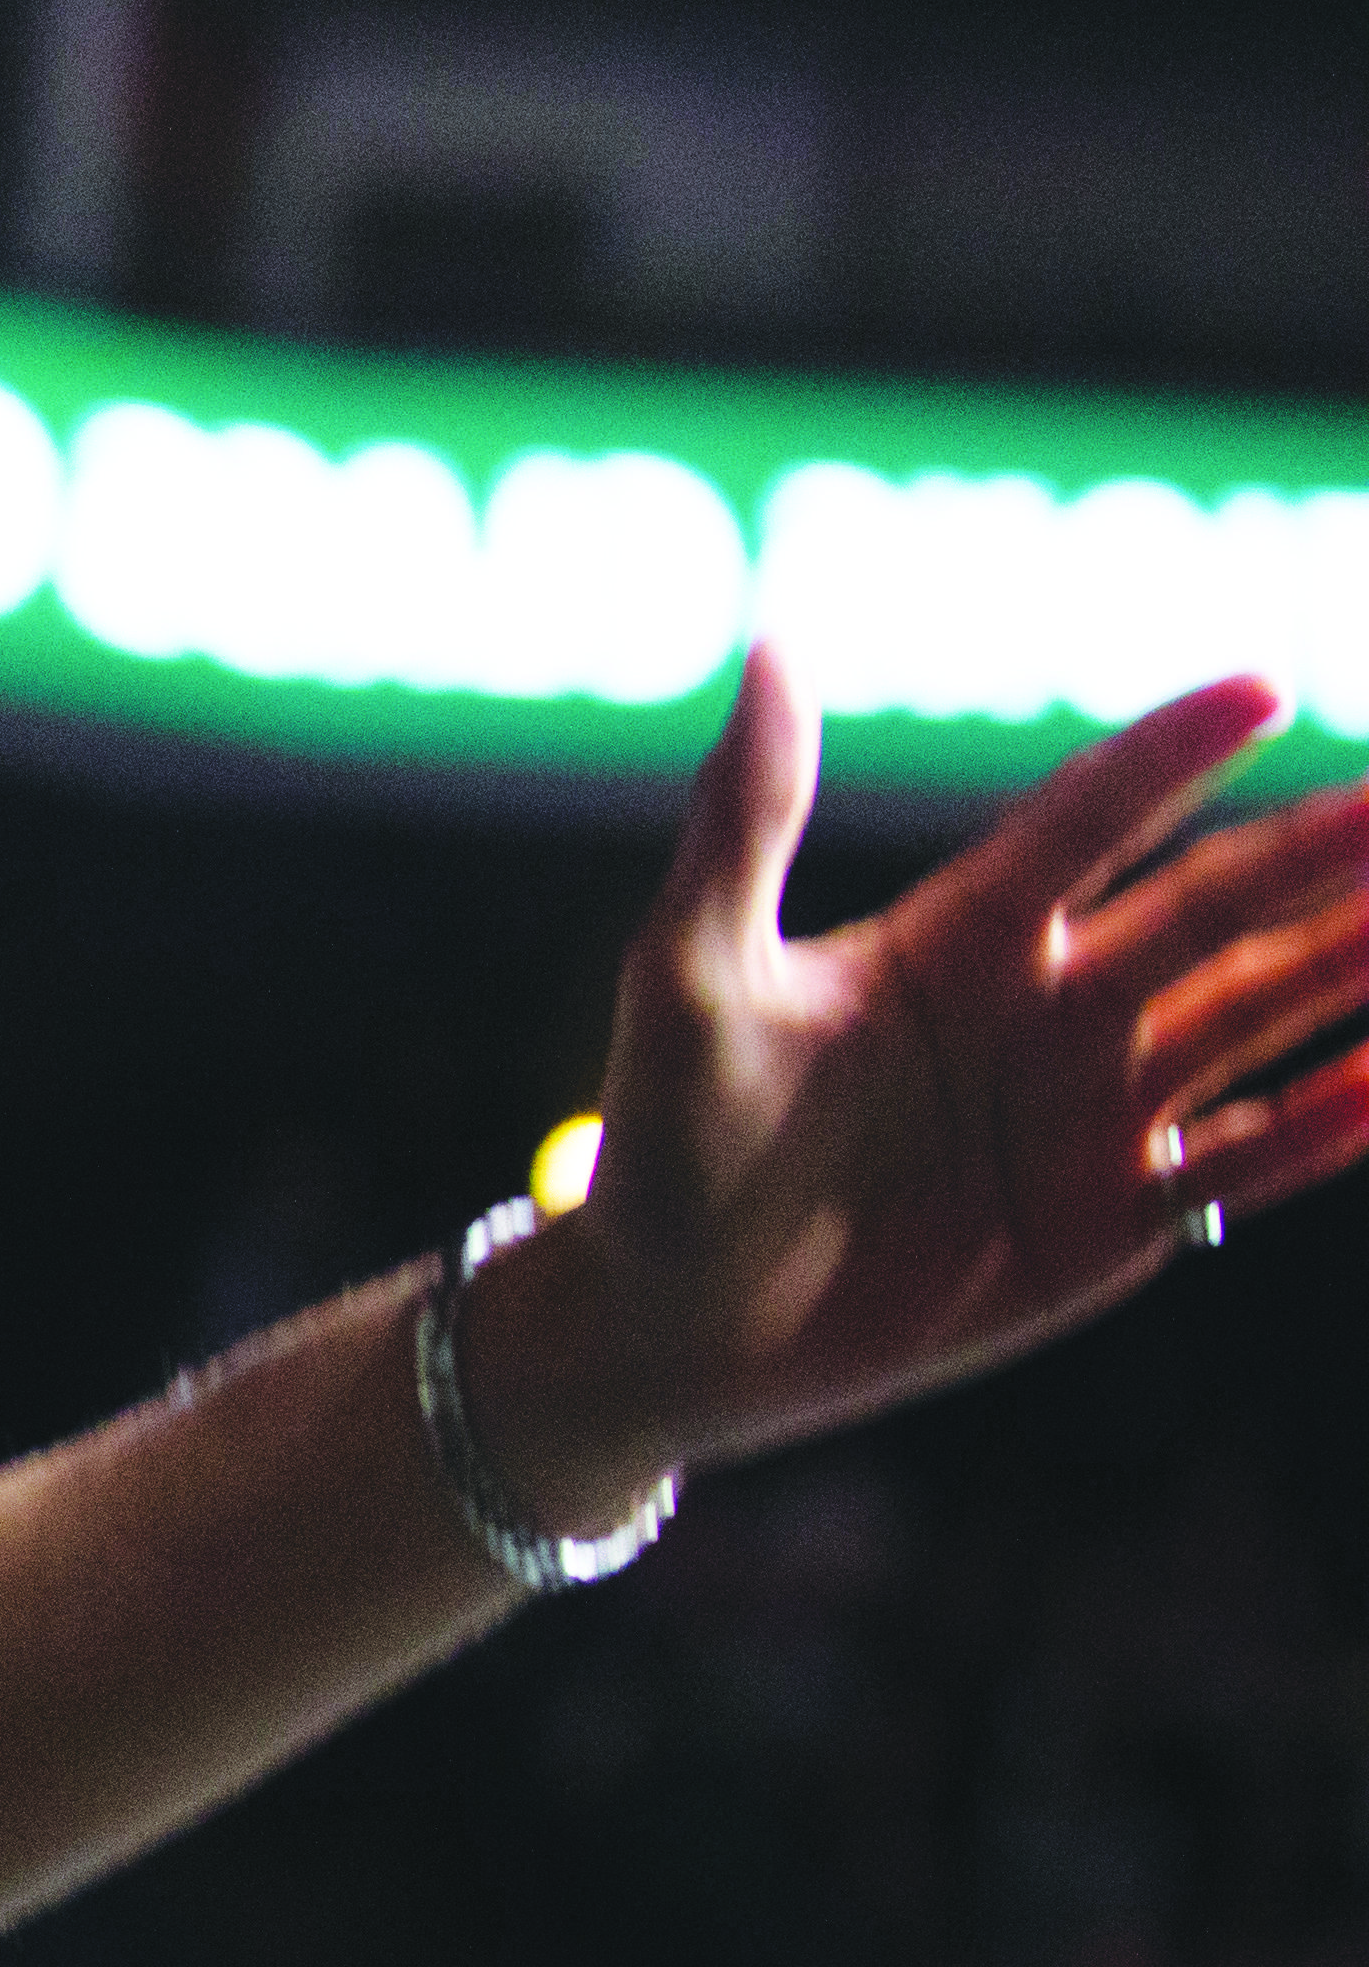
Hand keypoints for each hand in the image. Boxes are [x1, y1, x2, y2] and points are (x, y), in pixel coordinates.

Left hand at [483, 652, 1368, 1518]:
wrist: (667, 1323)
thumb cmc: (665, 1139)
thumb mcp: (692, 973)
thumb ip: (745, 821)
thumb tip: (771, 642)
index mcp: (959, 936)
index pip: (1087, 820)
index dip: (1171, 757)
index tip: (1263, 689)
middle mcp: (1047, 1010)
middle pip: (1209, 913)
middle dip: (1316, 855)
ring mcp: (1088, 1115)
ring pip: (1254, 1019)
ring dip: (1347, 966)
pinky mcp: (1109, 1222)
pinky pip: (1242, 1165)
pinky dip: (1323, 1126)